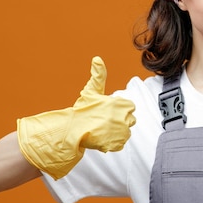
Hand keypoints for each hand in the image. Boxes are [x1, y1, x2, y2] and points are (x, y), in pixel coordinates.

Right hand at [17, 57, 135, 179]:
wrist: (72, 130)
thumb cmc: (82, 109)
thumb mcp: (92, 90)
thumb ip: (99, 75)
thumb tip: (97, 58)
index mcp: (122, 104)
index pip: (129, 107)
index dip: (118, 109)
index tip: (107, 112)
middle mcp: (125, 117)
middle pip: (129, 120)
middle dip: (118, 121)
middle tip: (103, 122)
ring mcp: (123, 132)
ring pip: (125, 132)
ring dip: (116, 132)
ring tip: (101, 130)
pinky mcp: (118, 144)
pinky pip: (120, 143)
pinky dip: (112, 142)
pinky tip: (102, 138)